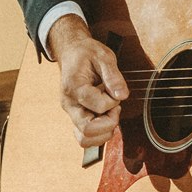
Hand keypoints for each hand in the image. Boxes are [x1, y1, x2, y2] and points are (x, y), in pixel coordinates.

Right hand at [48, 15, 128, 146]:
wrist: (72, 53)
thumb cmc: (87, 53)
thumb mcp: (103, 56)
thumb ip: (113, 76)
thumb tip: (122, 95)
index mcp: (74, 87)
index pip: (98, 106)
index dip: (113, 101)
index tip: (115, 90)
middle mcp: (69, 104)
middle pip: (88, 129)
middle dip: (109, 122)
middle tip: (115, 106)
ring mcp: (71, 112)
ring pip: (85, 139)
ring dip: (104, 131)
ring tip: (109, 113)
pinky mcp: (75, 117)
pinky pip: (84, 137)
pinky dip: (98, 134)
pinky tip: (105, 118)